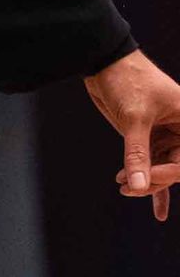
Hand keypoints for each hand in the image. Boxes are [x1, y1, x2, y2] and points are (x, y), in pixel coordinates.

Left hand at [85, 48, 179, 224]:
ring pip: (162, 170)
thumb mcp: (134, 119)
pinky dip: (151, 185)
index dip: (167, 175)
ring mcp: (164, 135)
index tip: (142, 180)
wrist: (104, 63)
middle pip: (174, 169)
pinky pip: (153, 166)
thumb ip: (137, 155)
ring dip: (144, 183)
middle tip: (126, 189)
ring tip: (122, 187)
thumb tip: (138, 187)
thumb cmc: (127, 82)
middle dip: (153, 182)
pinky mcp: (147, 138)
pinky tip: (158, 213)